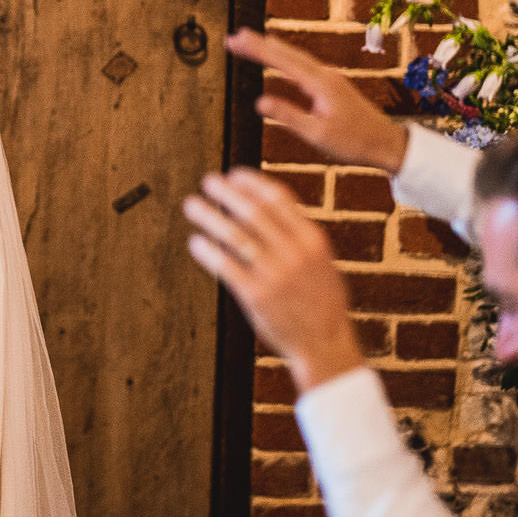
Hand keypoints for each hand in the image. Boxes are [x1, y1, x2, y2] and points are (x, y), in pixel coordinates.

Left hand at [183, 169, 362, 391]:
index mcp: (313, 239)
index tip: (233, 173)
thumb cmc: (321, 300)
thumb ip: (297, 235)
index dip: (252, 182)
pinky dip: (207, 251)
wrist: (325, 343)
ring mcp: (275, 274)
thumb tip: (265, 205)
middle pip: (253, 211)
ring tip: (192, 205)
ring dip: (209, 216)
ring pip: (234, 235)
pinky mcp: (256, 296)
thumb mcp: (321, 261)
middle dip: (226, 192)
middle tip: (207, 181)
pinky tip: (196, 242)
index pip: (278, 198)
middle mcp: (294, 252)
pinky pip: (225, 266)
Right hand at [228, 28, 408, 173]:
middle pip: (288, 53)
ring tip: (250, 41)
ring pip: (296, 57)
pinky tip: (279, 59)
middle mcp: (326, 75)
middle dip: (260, 43)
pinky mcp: (331, 84)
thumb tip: (260, 102)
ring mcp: (330, 78)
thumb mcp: (317, 135)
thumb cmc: (354, 142)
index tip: (235, 40)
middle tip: (235, 36)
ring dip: (272, 49)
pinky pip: (303, 66)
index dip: (257, 49)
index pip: (283, 61)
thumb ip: (288, 116)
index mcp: (321, 84)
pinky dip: (286, 59)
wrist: (386, 143)